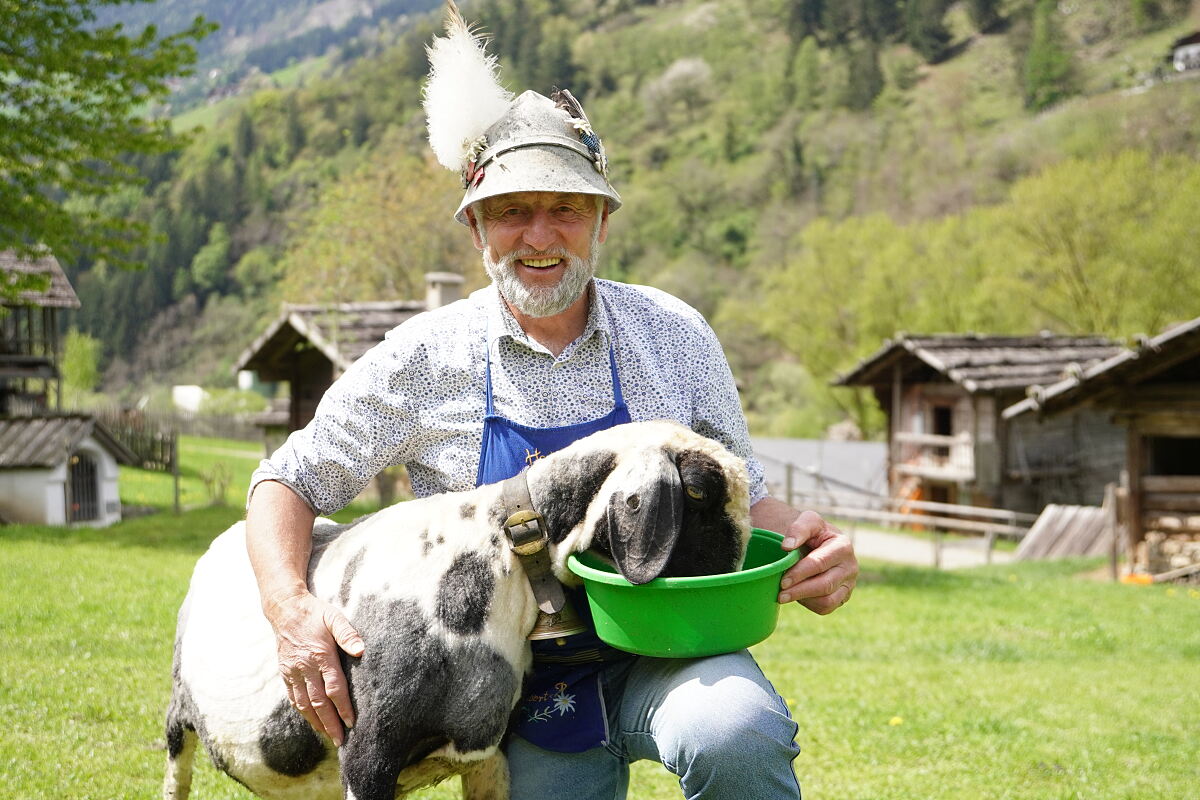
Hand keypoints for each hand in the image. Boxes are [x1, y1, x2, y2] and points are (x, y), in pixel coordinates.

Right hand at [265, 591, 364, 745]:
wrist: (285, 609)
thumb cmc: (315, 613)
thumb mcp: (334, 617)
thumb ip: (348, 634)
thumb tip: (361, 651)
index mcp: (320, 656)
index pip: (334, 688)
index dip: (343, 707)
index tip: (352, 722)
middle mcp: (305, 667)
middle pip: (319, 702)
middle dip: (330, 723)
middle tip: (341, 740)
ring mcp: (292, 672)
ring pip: (304, 704)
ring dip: (316, 722)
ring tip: (328, 736)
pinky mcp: (284, 672)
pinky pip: (293, 697)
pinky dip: (302, 712)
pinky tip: (311, 720)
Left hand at [776, 510, 857, 613]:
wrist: (818, 543)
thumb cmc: (812, 532)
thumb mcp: (807, 521)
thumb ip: (798, 529)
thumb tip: (787, 547)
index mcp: (843, 546)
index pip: (820, 563)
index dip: (800, 573)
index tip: (782, 581)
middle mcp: (850, 567)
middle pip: (824, 585)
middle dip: (800, 590)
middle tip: (780, 595)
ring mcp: (849, 583)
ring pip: (827, 600)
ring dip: (803, 599)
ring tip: (785, 595)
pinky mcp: (844, 596)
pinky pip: (827, 607)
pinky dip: (810, 604)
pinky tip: (798, 595)